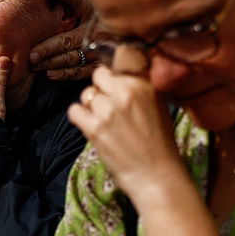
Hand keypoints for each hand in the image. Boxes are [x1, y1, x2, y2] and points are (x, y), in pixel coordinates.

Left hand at [29, 0, 96, 80]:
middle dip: (47, 60)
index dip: (48, 49)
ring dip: (53, 68)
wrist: (123, 27)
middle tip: (30, 63)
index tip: (32, 54)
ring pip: (73, 67)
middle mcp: (95, 46)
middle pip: (67, 57)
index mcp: (91, 29)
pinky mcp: (99, 67)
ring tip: (37, 68)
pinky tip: (51, 75)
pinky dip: (65, 75)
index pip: (65, 42)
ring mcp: (98, 59)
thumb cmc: (101, 13)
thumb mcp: (88, 1)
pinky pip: (81, 74)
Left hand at [66, 66, 183, 202]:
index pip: (119, 59)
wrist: (157, 176)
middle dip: (102, 89)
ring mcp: (109, 110)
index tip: (115, 83)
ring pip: (87, 94)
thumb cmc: (160, 143)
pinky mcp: (95, 128)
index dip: (114, 72)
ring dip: (92, 107)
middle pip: (99, 75)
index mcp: (144, 83)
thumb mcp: (158, 104)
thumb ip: (140, 84)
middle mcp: (126, 92)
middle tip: (111, 107)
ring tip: (106, 122)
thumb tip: (119, 70)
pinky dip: (80, 118)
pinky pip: (74, 111)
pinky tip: (92, 127)